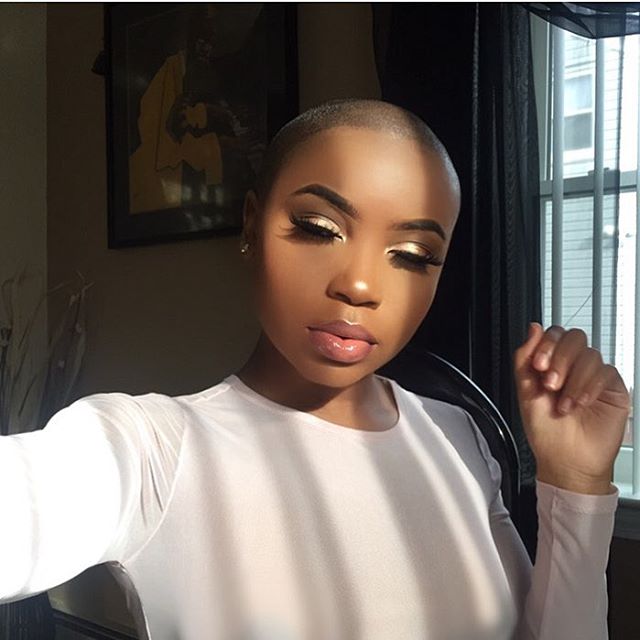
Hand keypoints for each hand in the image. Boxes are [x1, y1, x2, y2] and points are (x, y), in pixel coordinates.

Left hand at [514, 323, 629, 494]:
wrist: (565, 460)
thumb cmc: (545, 431)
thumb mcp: (525, 392)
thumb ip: (524, 358)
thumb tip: (533, 328)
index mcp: (551, 364)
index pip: (554, 335)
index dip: (547, 344)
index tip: (538, 365)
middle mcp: (573, 367)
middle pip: (574, 338)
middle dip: (560, 358)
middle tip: (550, 383)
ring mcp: (593, 376)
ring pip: (590, 355)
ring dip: (573, 379)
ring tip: (564, 403)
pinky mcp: (612, 389)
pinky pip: (606, 372)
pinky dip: (589, 387)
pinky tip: (579, 403)